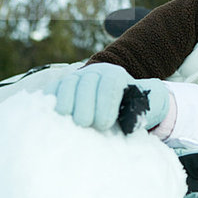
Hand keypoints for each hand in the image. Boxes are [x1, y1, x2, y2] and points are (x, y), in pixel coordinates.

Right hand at [44, 63, 168, 131]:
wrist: (117, 103)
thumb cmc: (132, 109)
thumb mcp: (145, 107)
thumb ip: (145, 109)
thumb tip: (135, 120)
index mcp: (117, 76)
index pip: (111, 83)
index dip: (106, 103)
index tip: (105, 124)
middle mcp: (96, 72)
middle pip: (88, 82)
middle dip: (85, 104)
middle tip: (85, 123)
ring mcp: (77, 77)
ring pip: (69, 83)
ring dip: (66, 101)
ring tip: (68, 119)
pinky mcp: (61, 86)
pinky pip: (53, 89)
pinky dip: (51, 100)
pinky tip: (52, 114)